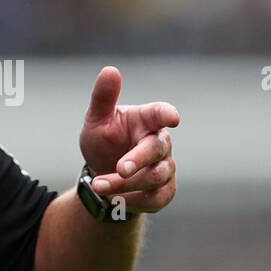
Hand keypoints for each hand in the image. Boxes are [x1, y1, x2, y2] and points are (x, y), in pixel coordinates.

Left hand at [78, 66, 178, 214]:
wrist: (103, 176)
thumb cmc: (103, 141)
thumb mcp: (97, 120)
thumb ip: (103, 97)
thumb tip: (110, 70)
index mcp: (146, 120)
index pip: (160, 113)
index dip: (167, 115)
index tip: (173, 118)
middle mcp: (160, 143)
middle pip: (158, 150)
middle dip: (139, 160)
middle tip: (120, 169)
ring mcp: (165, 168)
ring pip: (156, 177)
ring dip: (127, 184)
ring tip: (99, 186)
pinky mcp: (164, 191)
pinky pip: (156, 198)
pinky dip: (134, 201)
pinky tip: (114, 201)